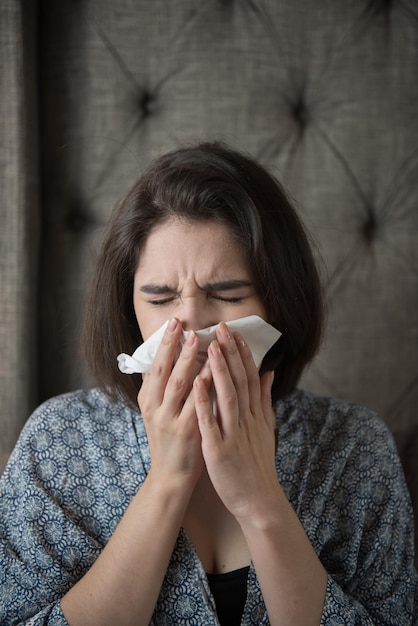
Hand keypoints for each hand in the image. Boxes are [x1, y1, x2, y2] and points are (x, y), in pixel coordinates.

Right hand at [138, 318, 210, 488]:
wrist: (170, 477)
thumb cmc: (167, 441)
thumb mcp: (153, 413)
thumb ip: (153, 388)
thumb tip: (150, 361)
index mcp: (148, 401)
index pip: (153, 365)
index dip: (163, 343)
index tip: (173, 323)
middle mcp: (155, 408)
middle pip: (162, 370)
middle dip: (172, 345)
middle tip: (182, 324)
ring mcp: (169, 419)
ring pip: (178, 384)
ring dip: (187, 360)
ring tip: (197, 339)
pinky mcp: (186, 431)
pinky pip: (196, 404)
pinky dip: (203, 386)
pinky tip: (212, 371)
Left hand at [193, 322, 277, 520]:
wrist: (258, 500)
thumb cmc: (258, 463)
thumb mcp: (265, 428)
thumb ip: (265, 399)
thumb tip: (269, 372)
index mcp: (255, 414)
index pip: (250, 378)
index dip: (243, 355)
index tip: (236, 333)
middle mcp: (246, 420)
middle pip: (239, 381)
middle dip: (231, 354)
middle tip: (222, 328)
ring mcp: (233, 434)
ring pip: (227, 397)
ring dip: (219, 371)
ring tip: (211, 347)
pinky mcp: (220, 450)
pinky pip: (210, 423)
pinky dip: (205, 402)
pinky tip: (197, 383)